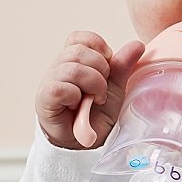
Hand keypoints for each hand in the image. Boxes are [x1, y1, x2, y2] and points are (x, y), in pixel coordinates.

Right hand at [35, 32, 144, 148]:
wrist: (87, 143)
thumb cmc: (97, 114)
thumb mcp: (115, 89)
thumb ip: (122, 67)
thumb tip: (137, 44)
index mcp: (75, 60)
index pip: (79, 38)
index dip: (97, 45)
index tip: (108, 63)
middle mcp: (60, 67)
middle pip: (78, 51)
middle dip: (100, 70)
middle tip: (102, 90)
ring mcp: (50, 81)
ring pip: (72, 69)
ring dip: (92, 85)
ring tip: (95, 100)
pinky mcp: (45, 98)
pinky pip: (61, 88)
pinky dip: (76, 96)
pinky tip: (79, 106)